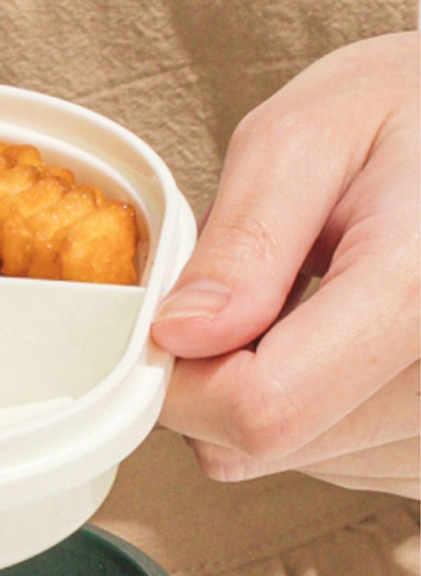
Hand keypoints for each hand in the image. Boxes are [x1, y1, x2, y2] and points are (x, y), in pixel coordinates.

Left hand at [152, 31, 418, 496]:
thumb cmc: (411, 114)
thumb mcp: (312, 135)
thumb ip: (243, 240)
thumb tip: (178, 336)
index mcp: (417, 296)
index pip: (259, 409)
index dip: (186, 377)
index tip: (181, 321)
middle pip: (259, 444)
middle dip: (219, 376)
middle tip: (266, 287)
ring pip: (282, 458)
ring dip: (263, 390)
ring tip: (320, 299)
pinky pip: (329, 460)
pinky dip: (310, 407)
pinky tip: (346, 338)